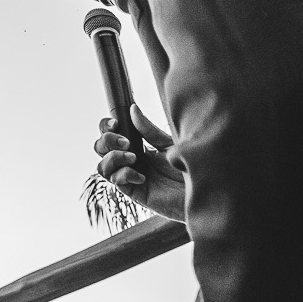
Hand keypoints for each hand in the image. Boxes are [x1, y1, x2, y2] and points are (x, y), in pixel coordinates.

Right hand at [94, 104, 185, 221]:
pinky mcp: (133, 192)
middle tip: (127, 143)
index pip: (111, 134)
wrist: (202, 188)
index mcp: (138, 146)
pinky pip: (115, 181)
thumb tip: (132, 109)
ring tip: (134, 158)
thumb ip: (149, 130)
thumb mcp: (168, 143)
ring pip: (102, 166)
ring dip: (114, 158)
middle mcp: (130, 160)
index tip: (116, 123)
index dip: (107, 127)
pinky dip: (125, 174)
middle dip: (108, 141)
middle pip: (100, 148)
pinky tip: (142, 177)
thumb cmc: (190, 166)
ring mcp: (129, 176)